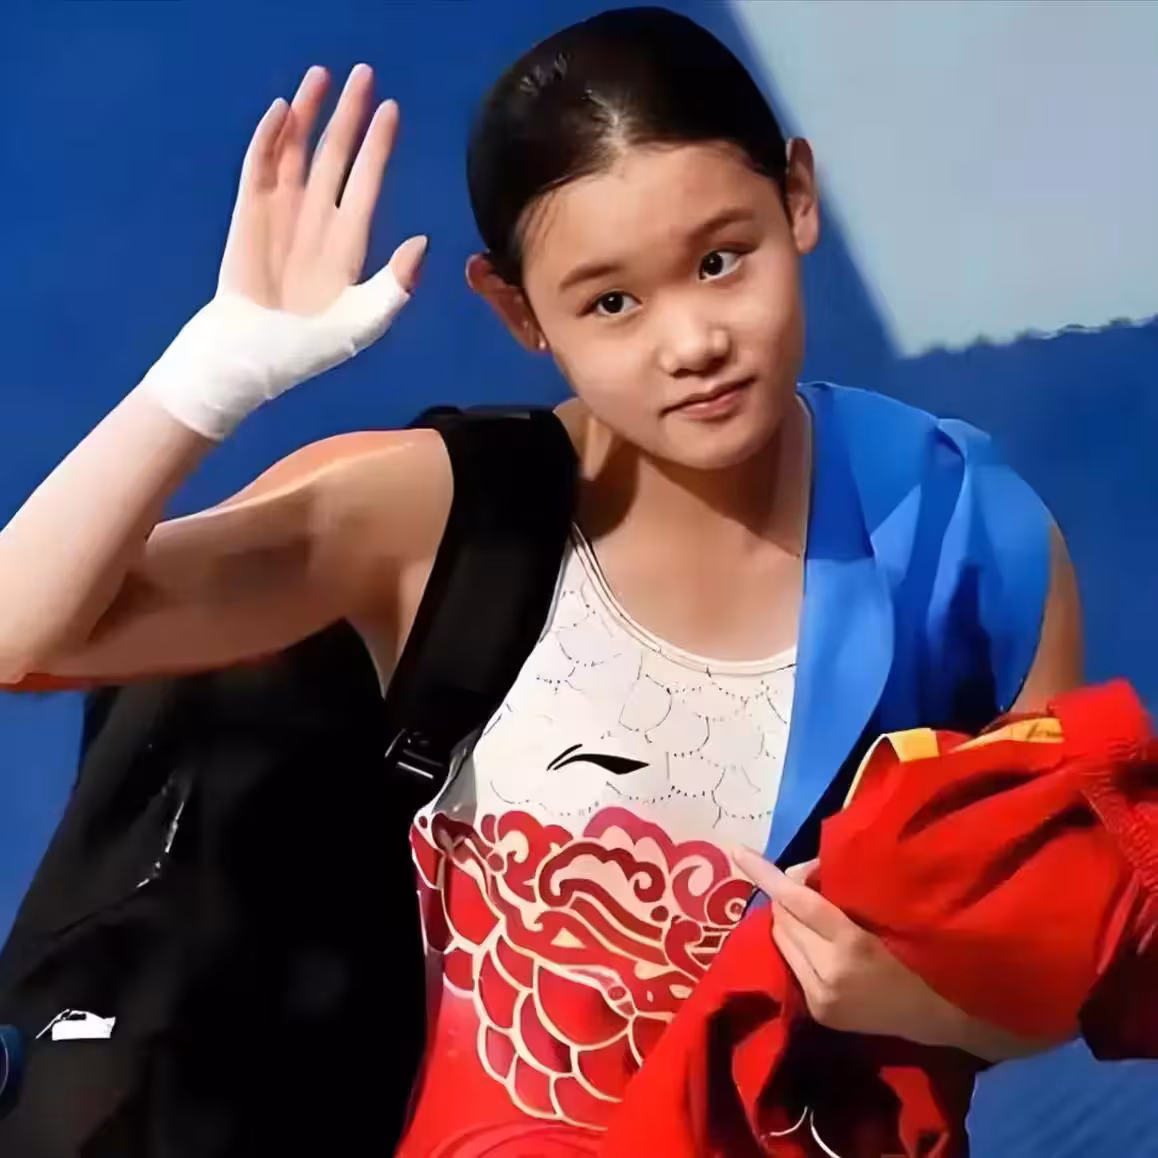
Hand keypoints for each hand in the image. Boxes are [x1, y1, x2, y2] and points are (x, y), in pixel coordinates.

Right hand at [143, 65, 425, 439]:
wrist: (246, 358)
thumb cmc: (304, 351)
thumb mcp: (360, 326)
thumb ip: (394, 288)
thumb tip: (422, 244)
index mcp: (349, 244)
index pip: (367, 182)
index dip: (379, 146)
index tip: (392, 110)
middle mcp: (318, 221)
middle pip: (336, 155)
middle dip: (349, 115)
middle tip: (363, 73)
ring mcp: (282, 215)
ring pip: (297, 151)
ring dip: (308, 115)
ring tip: (320, 76)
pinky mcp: (247, 215)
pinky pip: (259, 167)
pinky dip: (268, 139)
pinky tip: (281, 111)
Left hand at [732, 847, 1052, 1059]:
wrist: (940, 1012)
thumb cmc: (917, 947)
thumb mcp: (884, 911)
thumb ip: (839, 892)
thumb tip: (800, 870)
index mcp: (850, 944)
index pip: (796, 899)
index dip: (765, 873)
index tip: (736, 851)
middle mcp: (828, 975)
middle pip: (782, 917)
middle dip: (789, 895)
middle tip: (814, 883)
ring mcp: (820, 997)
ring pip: (780, 939)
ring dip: (789, 920)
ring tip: (814, 913)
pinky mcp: (817, 1012)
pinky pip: (790, 962)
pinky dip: (796, 944)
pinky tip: (814, 939)